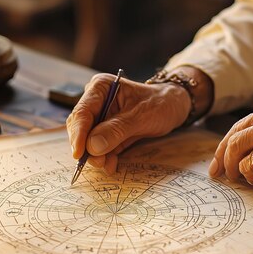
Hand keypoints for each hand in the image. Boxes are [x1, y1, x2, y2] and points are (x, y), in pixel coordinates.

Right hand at [66, 73, 190, 173]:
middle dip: (87, 147)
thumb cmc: (160, 104)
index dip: (78, 134)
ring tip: (107, 165)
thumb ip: (116, 130)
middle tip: (97, 162)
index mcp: (101, 88)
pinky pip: (101, 146)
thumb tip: (92, 146)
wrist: (174, 107)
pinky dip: (105, 157)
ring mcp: (102, 117)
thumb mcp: (141, 116)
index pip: (82, 112)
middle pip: (82, 127)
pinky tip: (111, 165)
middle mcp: (97, 101)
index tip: (79, 153)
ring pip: (89, 140)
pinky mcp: (109, 131)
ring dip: (96, 155)